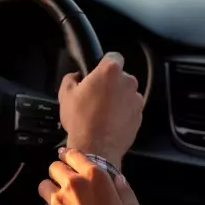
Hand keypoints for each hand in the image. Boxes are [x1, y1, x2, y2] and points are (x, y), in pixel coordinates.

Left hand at [30, 148, 144, 204]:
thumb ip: (124, 191)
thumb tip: (117, 179)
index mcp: (95, 177)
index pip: (73, 155)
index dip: (69, 156)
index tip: (66, 158)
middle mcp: (72, 184)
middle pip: (54, 167)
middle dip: (58, 173)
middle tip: (64, 184)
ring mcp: (56, 203)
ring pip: (42, 186)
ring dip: (48, 192)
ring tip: (57, 204)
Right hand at [59, 52, 143, 169]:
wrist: (96, 149)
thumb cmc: (80, 120)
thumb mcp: (65, 95)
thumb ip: (71, 78)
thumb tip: (75, 76)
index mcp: (110, 71)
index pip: (113, 56)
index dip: (104, 63)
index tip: (97, 73)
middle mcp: (127, 82)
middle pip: (120, 76)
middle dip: (110, 83)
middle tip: (95, 96)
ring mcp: (136, 100)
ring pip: (126, 93)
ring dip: (117, 99)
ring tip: (102, 112)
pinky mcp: (139, 115)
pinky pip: (130, 109)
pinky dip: (122, 113)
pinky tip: (109, 122)